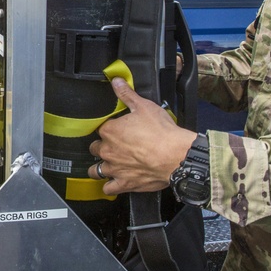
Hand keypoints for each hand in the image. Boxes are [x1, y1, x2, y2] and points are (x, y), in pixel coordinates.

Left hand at [87, 77, 196, 195]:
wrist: (176, 156)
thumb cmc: (161, 132)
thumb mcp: (144, 107)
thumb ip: (127, 95)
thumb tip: (116, 82)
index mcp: (110, 131)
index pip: (100, 129)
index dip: (108, 129)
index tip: (116, 130)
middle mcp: (108, 151)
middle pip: (95, 149)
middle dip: (102, 148)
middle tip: (114, 147)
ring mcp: (114, 169)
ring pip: (96, 170)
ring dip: (99, 168)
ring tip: (106, 165)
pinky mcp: (124, 183)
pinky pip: (108, 188)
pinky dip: (110, 185)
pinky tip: (113, 182)